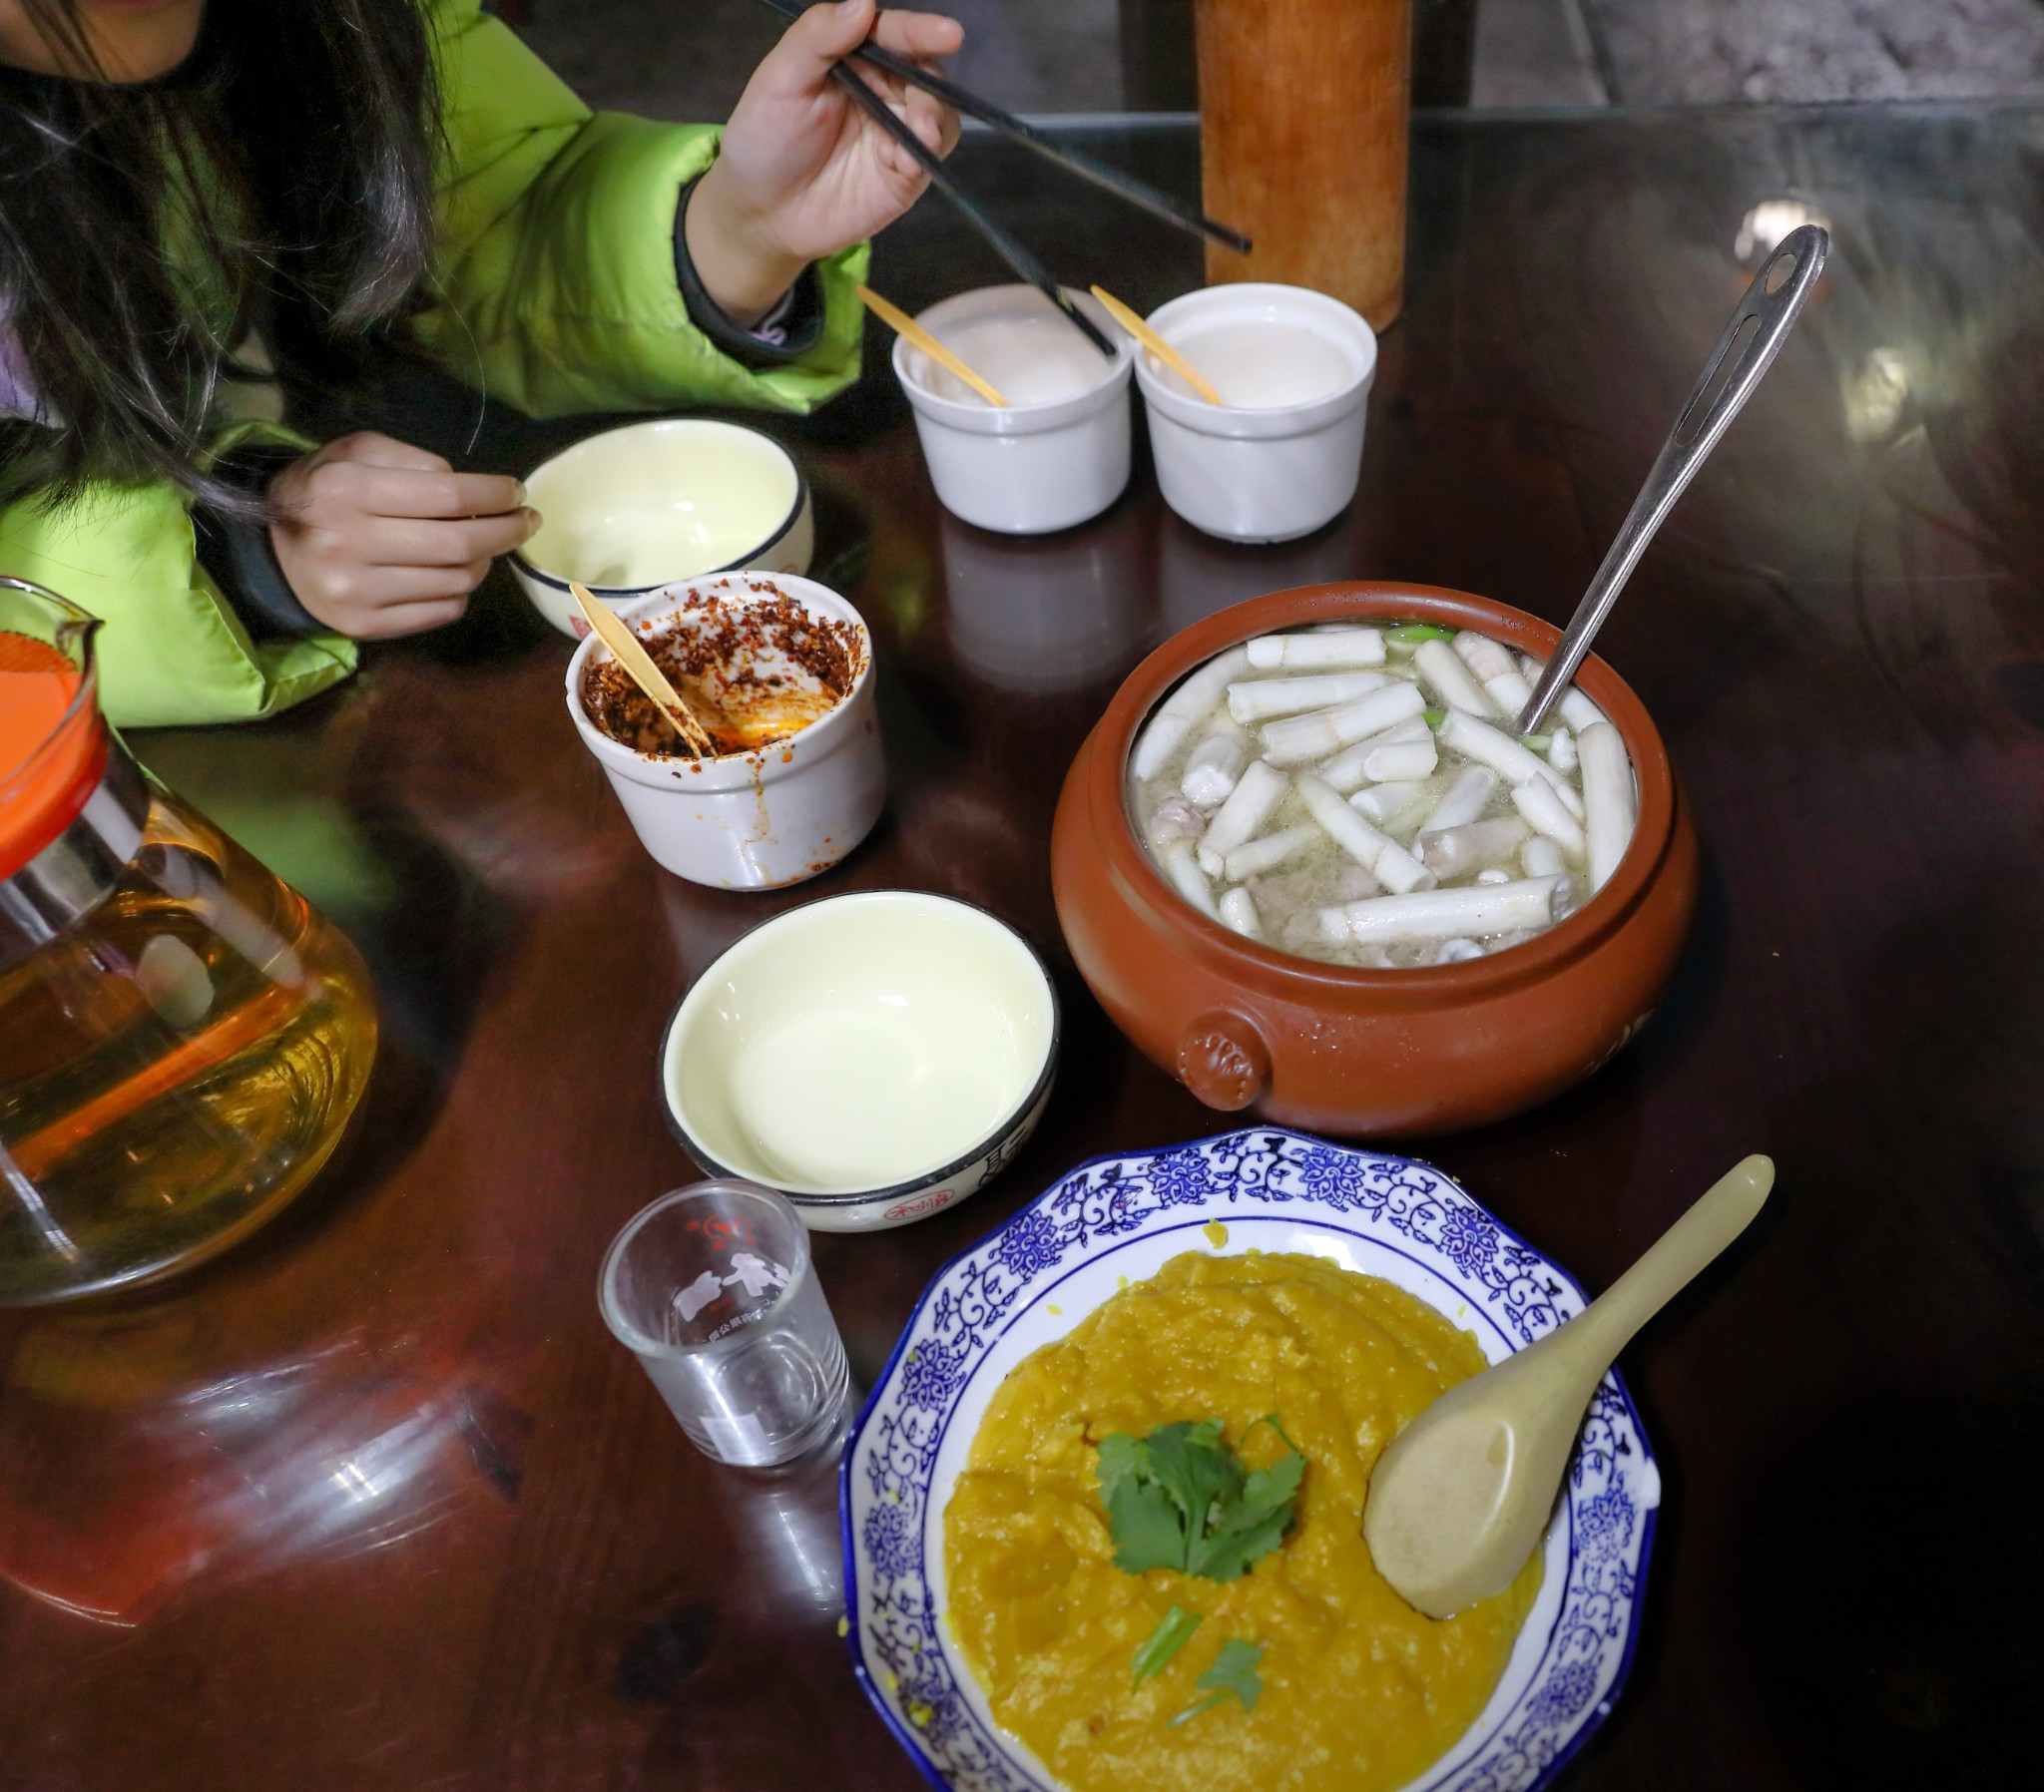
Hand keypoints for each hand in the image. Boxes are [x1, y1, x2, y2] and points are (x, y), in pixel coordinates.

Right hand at [268, 434, 537, 639]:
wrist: (272, 551)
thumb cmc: (326, 491)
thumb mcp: (357, 453)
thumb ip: (414, 460)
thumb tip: (474, 489)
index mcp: (346, 490)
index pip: (447, 495)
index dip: (494, 494)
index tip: (517, 493)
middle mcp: (348, 543)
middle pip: (461, 543)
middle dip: (507, 530)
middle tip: (526, 521)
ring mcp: (357, 592)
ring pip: (458, 580)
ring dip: (484, 561)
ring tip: (482, 545)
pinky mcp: (365, 626)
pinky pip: (443, 611)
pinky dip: (460, 590)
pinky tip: (452, 572)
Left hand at [685, 0, 962, 324]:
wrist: (760, 213)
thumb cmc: (763, 139)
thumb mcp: (780, 80)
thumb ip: (817, 39)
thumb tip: (865, 1)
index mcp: (853, 58)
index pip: (893, 35)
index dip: (919, 31)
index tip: (947, 32)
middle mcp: (882, 90)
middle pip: (925, 74)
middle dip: (932, 86)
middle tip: (924, 105)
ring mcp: (895, 134)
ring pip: (939, 115)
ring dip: (936, 120)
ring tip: (922, 132)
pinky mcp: (903, 177)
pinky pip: (929, 160)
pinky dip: (925, 157)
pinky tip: (907, 163)